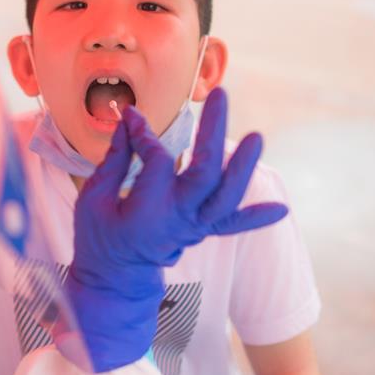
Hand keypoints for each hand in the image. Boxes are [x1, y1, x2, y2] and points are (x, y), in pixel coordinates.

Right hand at [65, 87, 287, 372]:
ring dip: (243, 167)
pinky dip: (256, 218)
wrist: (114, 280)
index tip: (132, 118)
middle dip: (213, 131)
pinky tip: (281, 209)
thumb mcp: (94, 198)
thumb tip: (129, 121)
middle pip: (204, 172)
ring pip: (226, 197)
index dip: (145, 134)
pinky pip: (231, 224)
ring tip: (256, 136)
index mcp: (147, 210)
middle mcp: (177, 218)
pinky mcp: (201, 231)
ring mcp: (193, 227)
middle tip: (218, 94)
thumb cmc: (98, 237)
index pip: (157, 159)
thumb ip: (115, 159)